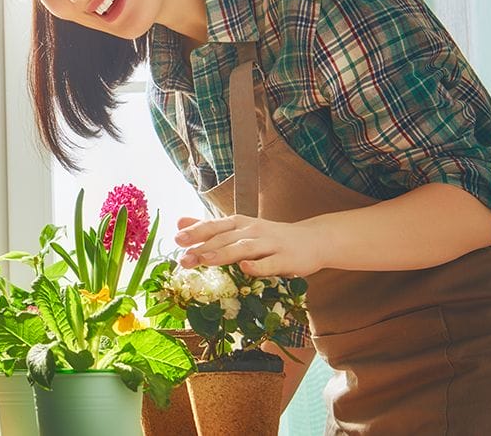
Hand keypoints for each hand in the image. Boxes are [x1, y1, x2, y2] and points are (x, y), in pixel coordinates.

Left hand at [173, 215, 325, 277]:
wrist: (314, 239)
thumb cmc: (271, 237)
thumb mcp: (241, 229)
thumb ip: (211, 227)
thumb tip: (179, 222)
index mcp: (240, 224)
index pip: (215, 226)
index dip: (196, 232)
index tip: (177, 239)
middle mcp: (253, 231)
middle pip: (225, 238)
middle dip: (202, 248)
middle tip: (183, 259)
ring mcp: (270, 245)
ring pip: (244, 248)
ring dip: (223, 254)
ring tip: (204, 260)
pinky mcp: (287, 259)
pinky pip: (270, 263)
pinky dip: (258, 266)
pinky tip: (245, 269)